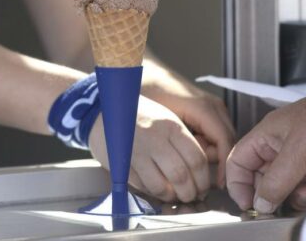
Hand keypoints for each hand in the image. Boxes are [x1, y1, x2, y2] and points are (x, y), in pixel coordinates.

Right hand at [89, 95, 210, 202]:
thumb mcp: (165, 118)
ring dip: (172, 196)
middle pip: (182, 176)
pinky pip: (142, 187)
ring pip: (162, 186)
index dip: (203, 179)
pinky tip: (158, 190)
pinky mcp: (122, 164)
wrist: (102, 109)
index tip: (203, 185)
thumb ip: (182, 140)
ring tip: (175, 196)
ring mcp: (137, 153)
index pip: (197, 159)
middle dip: (191, 192)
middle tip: (192, 195)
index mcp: (171, 126)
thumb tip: (199, 169)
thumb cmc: (139, 114)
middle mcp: (155, 139)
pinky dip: (153, 194)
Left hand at [140, 63, 235, 188]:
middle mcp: (214, 106)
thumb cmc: (148, 90)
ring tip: (183, 153)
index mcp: (204, 107)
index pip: (225, 142)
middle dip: (214, 160)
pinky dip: (204, 143)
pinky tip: (185, 145)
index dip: (224, 165)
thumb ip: (183, 142)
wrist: (143, 70)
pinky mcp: (208, 109)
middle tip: (192, 169)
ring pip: (222, 139)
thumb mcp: (163, 121)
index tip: (218, 184)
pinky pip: (214, 132)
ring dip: (208, 152)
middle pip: (227, 142)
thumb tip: (194, 166)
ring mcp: (213, 106)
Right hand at [226, 79, 305, 213]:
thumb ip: (277, 179)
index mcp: (270, 133)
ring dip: (300, 196)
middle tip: (281, 206)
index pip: (241, 160)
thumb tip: (261, 201)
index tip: (248, 204)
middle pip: (267, 177)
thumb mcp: (300, 150)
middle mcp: (286, 143)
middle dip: (274, 193)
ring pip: (294, 185)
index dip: (239, 183)